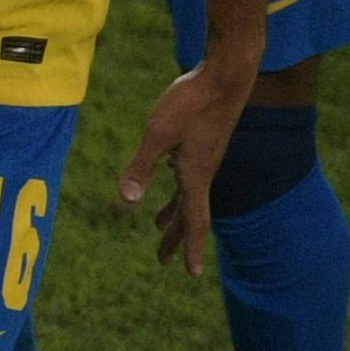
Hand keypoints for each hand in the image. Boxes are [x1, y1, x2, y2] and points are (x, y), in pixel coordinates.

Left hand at [119, 55, 257, 275]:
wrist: (224, 76)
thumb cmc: (190, 102)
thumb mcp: (157, 132)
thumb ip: (140, 166)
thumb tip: (126, 202)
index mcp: (195, 175)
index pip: (194, 221)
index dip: (189, 247)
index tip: (190, 274)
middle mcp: (203, 171)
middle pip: (189, 213)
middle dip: (175, 237)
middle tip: (163, 261)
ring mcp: (204, 157)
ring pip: (188, 193)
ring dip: (174, 212)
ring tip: (158, 225)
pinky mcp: (201, 143)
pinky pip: (188, 174)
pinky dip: (177, 186)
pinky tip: (169, 177)